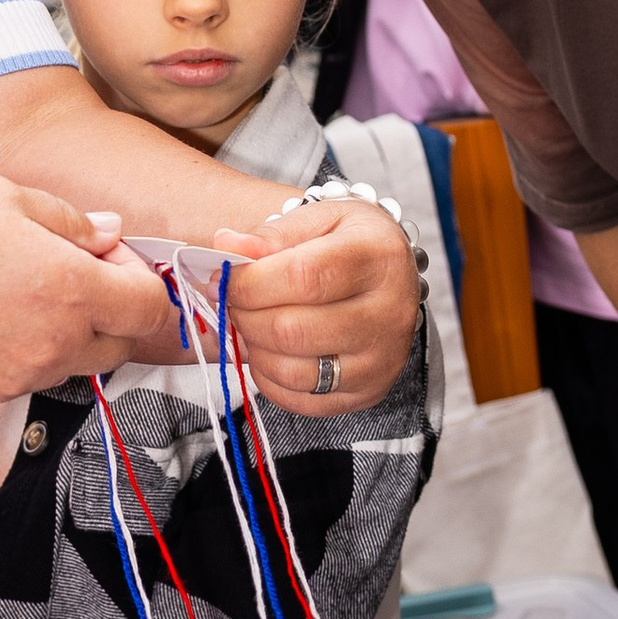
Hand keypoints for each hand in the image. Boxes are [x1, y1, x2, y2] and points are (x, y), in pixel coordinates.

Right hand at [0, 177, 180, 405]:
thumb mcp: (7, 197)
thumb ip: (71, 223)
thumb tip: (110, 236)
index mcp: (68, 290)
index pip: (148, 306)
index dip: (138, 277)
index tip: (110, 258)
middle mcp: (50, 346)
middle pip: (119, 345)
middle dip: (109, 310)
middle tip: (69, 270)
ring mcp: (15, 378)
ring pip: (71, 363)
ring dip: (65, 331)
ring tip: (13, 288)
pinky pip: (24, 376)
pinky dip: (22, 350)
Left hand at [213, 195, 419, 417]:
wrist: (396, 276)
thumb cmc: (351, 241)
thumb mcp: (319, 218)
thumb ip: (272, 234)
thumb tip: (225, 246)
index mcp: (379, 258)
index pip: (304, 278)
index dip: (250, 282)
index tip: (222, 276)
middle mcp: (389, 314)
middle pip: (293, 330)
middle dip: (245, 316)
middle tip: (234, 300)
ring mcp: (383, 360)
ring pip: (294, 372)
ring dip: (255, 348)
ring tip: (253, 322)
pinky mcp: (370, 392)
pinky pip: (302, 400)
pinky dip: (270, 379)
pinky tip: (270, 350)